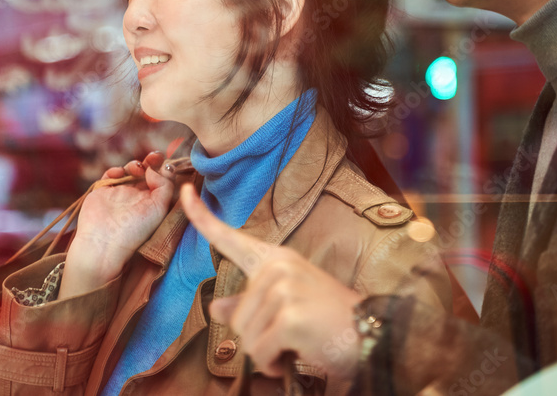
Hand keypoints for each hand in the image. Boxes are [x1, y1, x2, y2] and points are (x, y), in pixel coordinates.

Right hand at [60, 151, 175, 298]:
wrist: (103, 242)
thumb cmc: (135, 230)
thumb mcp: (158, 208)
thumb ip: (164, 185)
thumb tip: (155, 168)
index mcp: (153, 202)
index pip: (162, 180)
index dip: (164, 168)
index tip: (166, 163)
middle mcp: (137, 197)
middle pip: (147, 172)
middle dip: (151, 161)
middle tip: (153, 156)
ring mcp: (120, 193)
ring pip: (129, 171)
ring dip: (134, 164)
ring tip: (137, 168)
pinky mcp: (103, 191)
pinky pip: (110, 174)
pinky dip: (115, 170)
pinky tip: (119, 173)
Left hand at [180, 183, 362, 380]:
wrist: (372, 334)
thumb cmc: (330, 321)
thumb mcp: (288, 306)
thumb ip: (249, 305)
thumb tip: (216, 306)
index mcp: (275, 259)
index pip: (229, 237)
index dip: (200, 216)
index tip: (184, 193)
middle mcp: (278, 267)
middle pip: (235, 316)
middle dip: (257, 338)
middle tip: (290, 336)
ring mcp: (284, 289)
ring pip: (245, 336)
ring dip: (266, 353)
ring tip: (296, 344)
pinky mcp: (289, 316)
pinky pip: (260, 352)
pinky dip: (273, 364)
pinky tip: (296, 355)